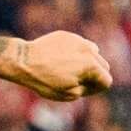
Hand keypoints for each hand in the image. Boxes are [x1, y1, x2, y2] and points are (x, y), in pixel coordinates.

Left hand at [0, 31, 114, 101]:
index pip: (106, 81)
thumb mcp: (69, 94)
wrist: (23, 61)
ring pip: (93, 53)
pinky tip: (61, 59)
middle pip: (103, 66)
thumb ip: (87, 88)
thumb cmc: (45, 81)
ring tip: (70, 70)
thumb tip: (92, 82)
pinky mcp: (67, 36)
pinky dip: (76, 52)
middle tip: (77, 82)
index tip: (81, 90)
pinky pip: (79, 45)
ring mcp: (78, 41)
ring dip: (87, 62)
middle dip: (95, 75)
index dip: (95, 90)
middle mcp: (89, 51)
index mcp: (92, 66)